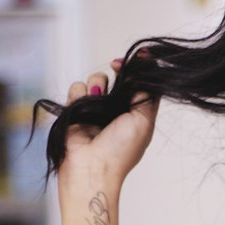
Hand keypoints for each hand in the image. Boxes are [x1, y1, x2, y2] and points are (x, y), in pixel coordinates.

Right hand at [59, 54, 158, 185]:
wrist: (91, 168)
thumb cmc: (120, 151)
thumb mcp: (143, 121)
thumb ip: (147, 95)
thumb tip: (147, 70)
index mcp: (136, 112)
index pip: (139, 83)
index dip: (138, 68)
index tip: (138, 56)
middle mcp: (116, 109)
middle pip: (117, 76)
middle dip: (117, 70)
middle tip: (116, 67)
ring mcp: (96, 109)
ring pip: (96, 78)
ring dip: (97, 83)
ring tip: (97, 99)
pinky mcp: (76, 109)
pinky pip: (77, 88)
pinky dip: (79, 94)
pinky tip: (82, 107)